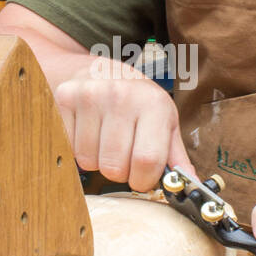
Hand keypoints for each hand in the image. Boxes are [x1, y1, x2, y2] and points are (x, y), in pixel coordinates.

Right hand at [55, 59, 193, 191]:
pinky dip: (78, 150)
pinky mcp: (65, 98)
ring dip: (97, 161)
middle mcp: (121, 96)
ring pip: (90, 161)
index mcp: (153, 104)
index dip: (143, 180)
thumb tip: (189, 183)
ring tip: (105, 141)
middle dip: (120, 173)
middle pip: (114, 167)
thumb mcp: (164, 121)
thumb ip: (175, 155)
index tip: (141, 178)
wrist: (102, 71)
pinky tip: (88, 133)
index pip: (146, 161)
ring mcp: (90, 95)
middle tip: (122, 156)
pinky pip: (70, 148)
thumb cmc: (138, 101)